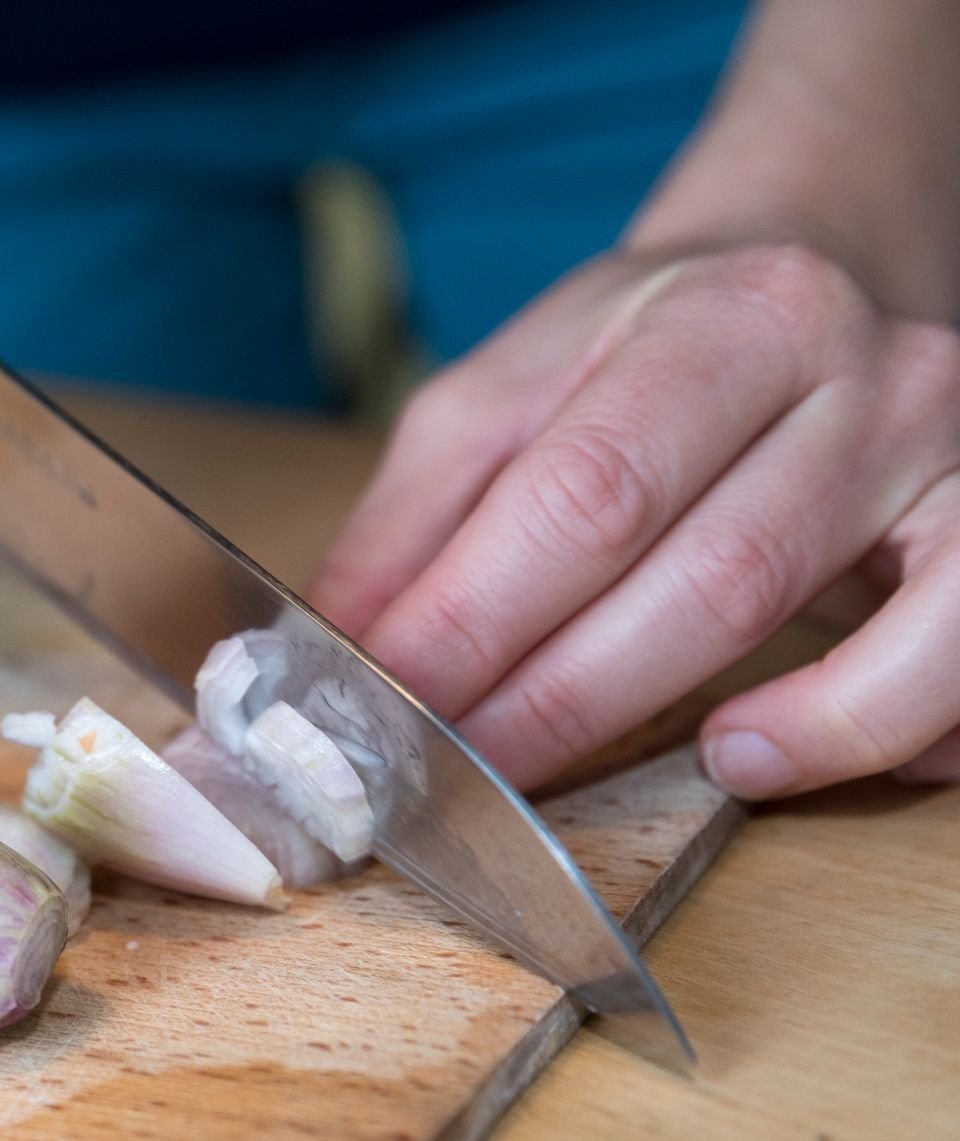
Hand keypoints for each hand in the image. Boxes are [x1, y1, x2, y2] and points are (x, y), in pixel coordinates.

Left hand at [310, 242, 959, 798]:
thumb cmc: (641, 362)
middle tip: (454, 776)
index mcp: (707, 319)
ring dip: (687, 725)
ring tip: (596, 778)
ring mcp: (938, 445)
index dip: (473, 623)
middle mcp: (846, 367)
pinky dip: (865, 726)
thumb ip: (412, 523)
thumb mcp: (504, 401)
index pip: (579, 493)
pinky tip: (760, 754)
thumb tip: (324, 651)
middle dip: (552, 697)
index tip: (383, 713)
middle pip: (698, 568)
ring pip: (826, 616)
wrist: (810, 281)